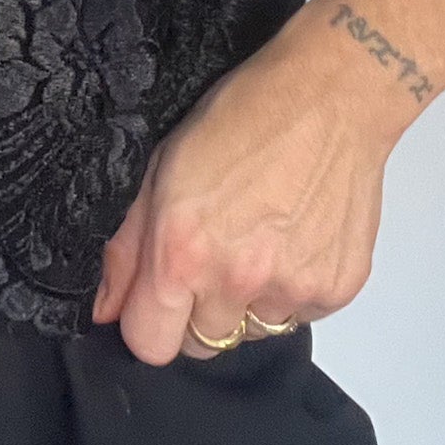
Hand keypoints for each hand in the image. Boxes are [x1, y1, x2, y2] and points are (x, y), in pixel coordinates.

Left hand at [91, 6, 412, 363]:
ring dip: (248, 301)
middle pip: (203, 345)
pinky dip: (293, 288)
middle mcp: (236, 281)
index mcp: (182, 254)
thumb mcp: (160, 168)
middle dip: (198, 312)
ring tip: (258, 240)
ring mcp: (291, 289)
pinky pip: (300, 315)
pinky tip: (294, 237)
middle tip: (213, 255)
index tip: (158, 297)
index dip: (149, 322)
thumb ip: (127, 247)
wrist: (330, 98)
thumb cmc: (242, 118)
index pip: (151, 345)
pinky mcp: (336, 289)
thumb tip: (108, 309)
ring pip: (252, 331)